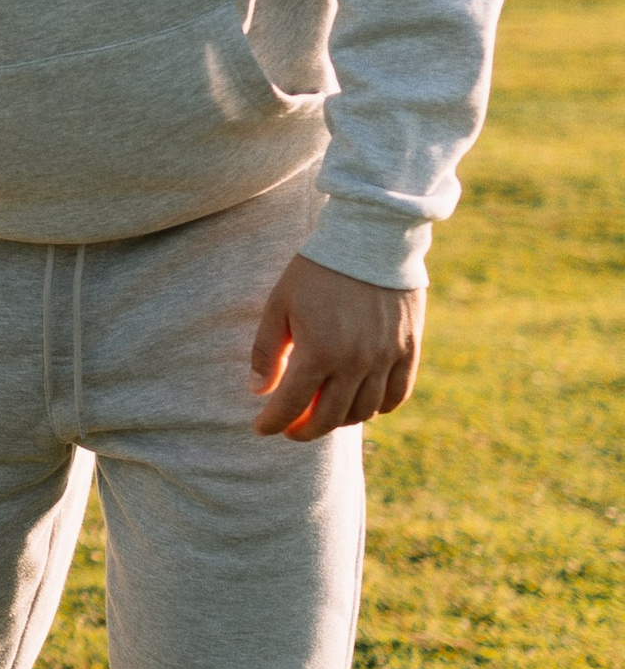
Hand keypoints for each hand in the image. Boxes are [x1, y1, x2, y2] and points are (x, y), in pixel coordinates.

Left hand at [250, 253, 423, 439]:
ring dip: (339, 419)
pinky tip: (361, 403)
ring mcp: (385, 358)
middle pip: (329, 418)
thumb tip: (260, 391)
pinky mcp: (408, 350)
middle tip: (291, 427)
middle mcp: (355, 363)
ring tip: (322, 412)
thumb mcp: (280, 304)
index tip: (262, 428)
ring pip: (363, 412)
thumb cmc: (317, 270)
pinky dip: (378, 407)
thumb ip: (267, 351)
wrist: (369, 238)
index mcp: (318, 352)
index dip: (273, 422)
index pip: (292, 405)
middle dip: (304, 430)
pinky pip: (397, 395)